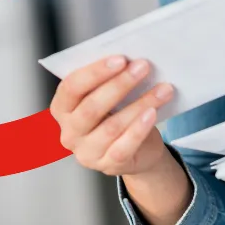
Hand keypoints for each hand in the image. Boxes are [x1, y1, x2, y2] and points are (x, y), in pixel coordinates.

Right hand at [50, 55, 175, 176]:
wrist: (138, 150)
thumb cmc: (118, 113)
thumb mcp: (108, 96)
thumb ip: (108, 79)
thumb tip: (129, 59)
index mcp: (62, 109)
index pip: (71, 87)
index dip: (95, 72)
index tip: (120, 58)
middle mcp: (69, 133)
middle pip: (91, 107)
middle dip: (119, 84)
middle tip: (142, 67)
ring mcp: (87, 153)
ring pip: (112, 126)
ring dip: (139, 103)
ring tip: (162, 88)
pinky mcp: (108, 166)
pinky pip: (124, 147)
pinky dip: (139, 129)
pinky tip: (153, 113)